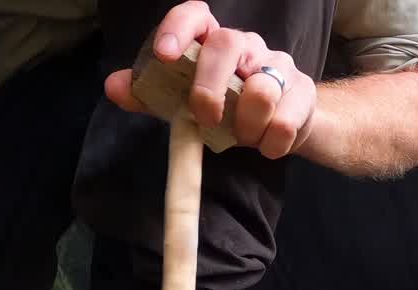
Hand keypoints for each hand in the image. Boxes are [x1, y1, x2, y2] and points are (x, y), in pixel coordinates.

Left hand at [104, 1, 316, 159]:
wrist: (280, 128)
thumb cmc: (227, 111)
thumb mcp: (185, 105)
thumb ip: (150, 96)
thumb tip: (114, 86)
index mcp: (213, 43)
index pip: (197, 14)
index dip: (178, 28)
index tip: (164, 54)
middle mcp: (247, 46)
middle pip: (227, 43)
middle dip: (210, 85)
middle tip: (205, 118)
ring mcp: (279, 66)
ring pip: (262, 88)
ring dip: (245, 125)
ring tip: (242, 137)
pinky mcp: (303, 93)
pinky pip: (285, 121)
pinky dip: (270, 143)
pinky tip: (266, 146)